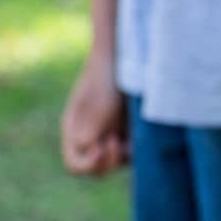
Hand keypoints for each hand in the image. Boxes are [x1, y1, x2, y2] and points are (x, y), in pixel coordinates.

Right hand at [60, 56, 129, 176]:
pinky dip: (139, 148)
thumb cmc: (107, 77)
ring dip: (126, 156)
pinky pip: (134, 147)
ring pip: (118, 159)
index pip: (76, 164)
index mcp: (75, 130)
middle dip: (109, 162)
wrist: (125, 53)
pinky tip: (144, 136)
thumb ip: (89, 133)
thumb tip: (92, 151)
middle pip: (97, 166)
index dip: (90, 165)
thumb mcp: (98, 106)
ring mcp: (111, 130)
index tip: (105, 147)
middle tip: (121, 143)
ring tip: (133, 139)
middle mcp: (92, 134)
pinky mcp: (131, 125)